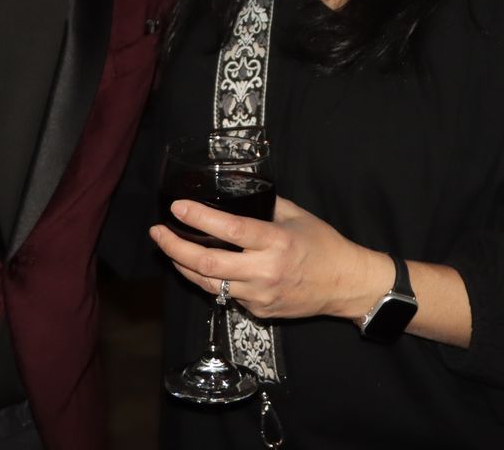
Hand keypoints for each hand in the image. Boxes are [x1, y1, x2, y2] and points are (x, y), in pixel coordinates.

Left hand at [150, 194, 386, 322]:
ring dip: (184, 266)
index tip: (177, 207)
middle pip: (206, 263)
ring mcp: (259, 296)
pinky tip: (203, 267)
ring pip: (209, 284)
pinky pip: (227, 296)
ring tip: (170, 249)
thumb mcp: (297, 215)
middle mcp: (264, 271)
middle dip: (175, 247)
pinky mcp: (258, 312)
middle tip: (158, 232)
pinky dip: (212, 280)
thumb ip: (266, 205)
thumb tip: (238, 191)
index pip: (228, 229)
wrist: (345, 285)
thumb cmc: (324, 244)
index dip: (198, 218)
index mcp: (275, 241)